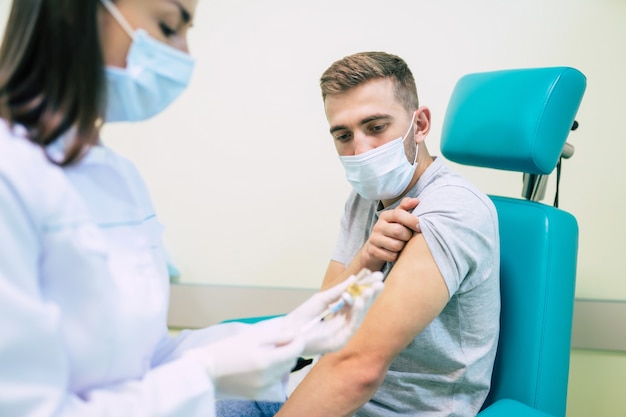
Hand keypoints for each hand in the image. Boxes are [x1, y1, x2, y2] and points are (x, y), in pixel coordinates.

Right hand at [184, 323, 304, 400]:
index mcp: (266, 360)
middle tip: (282, 342)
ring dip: (283, 362)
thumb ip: (276, 336)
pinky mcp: (257, 395)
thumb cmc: (227, 349)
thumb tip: (293, 335)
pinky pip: (274, 382)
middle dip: (291, 351)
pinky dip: (274, 373)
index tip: (297, 335)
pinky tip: (264, 366)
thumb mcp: (252, 337)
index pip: (295, 351)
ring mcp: (263, 388)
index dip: (299, 341)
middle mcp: (267, 377)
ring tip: (271, 353)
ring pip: (283, 373)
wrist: (206, 371)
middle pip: (291, 362)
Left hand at [284, 269, 383, 355]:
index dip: (366, 289)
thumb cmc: (303, 316)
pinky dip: (355, 313)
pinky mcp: (340, 342)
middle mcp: (343, 324)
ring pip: (358, 317)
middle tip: (380, 282)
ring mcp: (342, 333)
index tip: (376, 277)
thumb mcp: (322, 299)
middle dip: (371, 295)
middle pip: (361, 308)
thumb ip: (338, 291)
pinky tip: (358, 302)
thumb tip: (354, 278)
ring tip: (370, 290)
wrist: (288, 331)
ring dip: (365, 302)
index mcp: (340, 314)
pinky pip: (351, 326)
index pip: (357, 300)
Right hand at [361, 197, 420, 270]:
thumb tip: (416, 200)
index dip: (411, 220)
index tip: (419, 226)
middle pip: (398, 231)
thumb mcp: (398, 218)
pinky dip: (396, 256)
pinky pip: (391, 256)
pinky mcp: (373, 251)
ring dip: (402, 247)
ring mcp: (374, 239)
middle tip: (407, 237)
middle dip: (407, 236)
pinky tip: (394, 252)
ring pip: (396, 245)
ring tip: (401, 244)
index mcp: (385, 216)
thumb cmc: (393, 229)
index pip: (398, 214)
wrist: (376, 246)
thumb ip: (406, 207)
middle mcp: (378, 226)